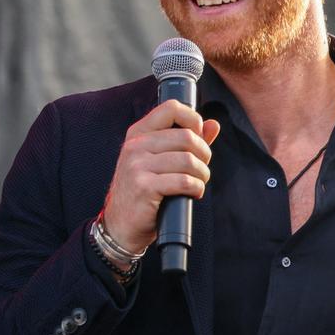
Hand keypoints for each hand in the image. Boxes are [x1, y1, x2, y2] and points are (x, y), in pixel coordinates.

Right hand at [101, 100, 219, 255]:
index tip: (199, 137)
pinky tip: (192, 193)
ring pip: (188, 160)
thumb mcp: (160, 161)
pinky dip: (196, 188)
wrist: (121, 225)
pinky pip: (184, 181)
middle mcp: (135, 146)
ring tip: (198, 182)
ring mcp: (137, 166)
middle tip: (201, 168)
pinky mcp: (144, 187)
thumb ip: (187, 142)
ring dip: (202, 174)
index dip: (193, 120)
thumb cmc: (145, 191)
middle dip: (204, 154)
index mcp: (138, 133)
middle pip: (187, 137)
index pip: (171, 108)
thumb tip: (213, 124)